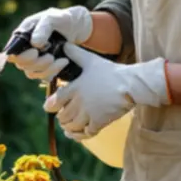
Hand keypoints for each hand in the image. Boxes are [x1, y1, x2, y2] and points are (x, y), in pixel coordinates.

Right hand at [7, 6, 93, 82]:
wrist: (74, 27)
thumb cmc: (60, 19)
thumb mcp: (52, 18)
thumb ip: (43, 28)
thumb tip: (34, 44)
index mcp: (21, 36)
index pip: (11, 52)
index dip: (20, 56)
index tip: (35, 52)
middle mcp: (24, 49)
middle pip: (21, 65)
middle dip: (37, 63)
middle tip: (51, 57)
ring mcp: (33, 60)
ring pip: (31, 73)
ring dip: (47, 69)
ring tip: (62, 60)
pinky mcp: (43, 67)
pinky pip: (43, 76)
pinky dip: (53, 72)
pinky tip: (64, 62)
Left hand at [43, 44, 168, 136]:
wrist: (130, 85)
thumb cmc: (110, 72)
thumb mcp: (91, 60)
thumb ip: (76, 53)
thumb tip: (64, 44)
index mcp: (75, 88)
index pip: (55, 101)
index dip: (50, 106)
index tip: (50, 107)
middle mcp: (80, 103)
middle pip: (63, 117)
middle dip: (61, 117)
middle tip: (63, 115)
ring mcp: (89, 114)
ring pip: (72, 127)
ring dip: (69, 128)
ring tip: (68, 126)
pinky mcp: (100, 123)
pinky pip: (85, 134)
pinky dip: (79, 136)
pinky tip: (77, 134)